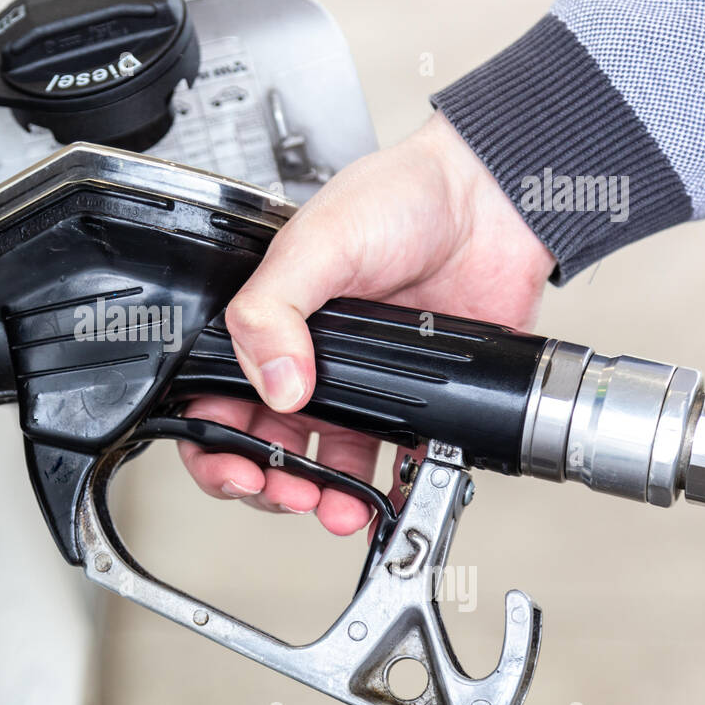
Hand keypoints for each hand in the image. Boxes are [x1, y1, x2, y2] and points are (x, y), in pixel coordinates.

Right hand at [179, 111, 556, 533]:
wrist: (489, 199)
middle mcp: (305, 361)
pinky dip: (385, 493)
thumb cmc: (399, 197)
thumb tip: (273, 382)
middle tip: (286, 493)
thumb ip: (273, 309)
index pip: (216, 400)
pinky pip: (393, 462)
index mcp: (267, 325)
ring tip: (335, 507)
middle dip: (266, 484)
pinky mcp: (414, 401)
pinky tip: (382, 501)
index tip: (235, 465)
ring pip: (323, 467)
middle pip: (263, 449)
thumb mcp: (316, 241)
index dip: (215, 444)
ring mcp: (359, 387)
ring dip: (323, 499)